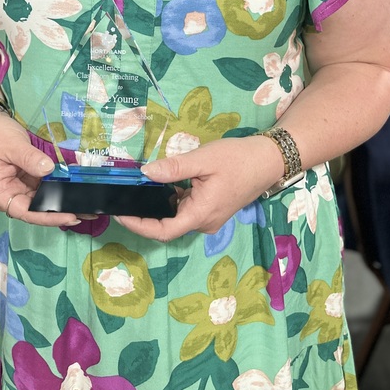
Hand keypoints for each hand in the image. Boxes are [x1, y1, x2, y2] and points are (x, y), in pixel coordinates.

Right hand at [0, 103, 80, 227]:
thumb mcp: (12, 145)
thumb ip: (30, 158)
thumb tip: (49, 170)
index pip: (25, 212)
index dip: (47, 216)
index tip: (69, 215)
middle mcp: (8, 194)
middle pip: (36, 209)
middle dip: (60, 210)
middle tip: (87, 212)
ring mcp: (18, 186)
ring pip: (42, 199)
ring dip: (62, 200)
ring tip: (87, 205)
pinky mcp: (26, 177)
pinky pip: (44, 186)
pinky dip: (58, 186)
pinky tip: (75, 187)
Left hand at [116, 136, 279, 241]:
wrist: (268, 160)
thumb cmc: (238, 159)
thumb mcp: (203, 159)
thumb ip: (173, 168)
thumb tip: (144, 173)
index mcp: (201, 215)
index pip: (163, 231)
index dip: (139, 226)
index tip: (120, 214)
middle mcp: (204, 223)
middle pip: (168, 225)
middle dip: (145, 214)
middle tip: (124, 197)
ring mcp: (209, 218)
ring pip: (177, 216)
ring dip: (159, 205)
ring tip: (137, 189)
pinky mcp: (212, 209)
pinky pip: (187, 209)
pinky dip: (172, 199)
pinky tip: (163, 183)